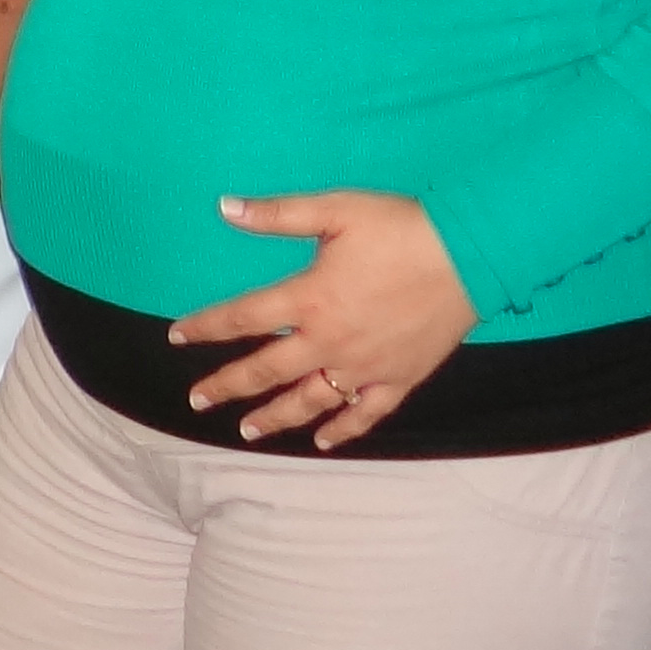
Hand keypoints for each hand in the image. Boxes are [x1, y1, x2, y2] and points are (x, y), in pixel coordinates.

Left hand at [169, 189, 478, 447]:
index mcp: (309, 299)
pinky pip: (366, 414)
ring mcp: (365, 366)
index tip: (177, 336)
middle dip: (227, 386)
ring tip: (246, 431)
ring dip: (275, 417)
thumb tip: (224, 207)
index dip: (206, 327)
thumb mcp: (335, 209)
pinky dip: (343, 430)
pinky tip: (324, 442)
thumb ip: (277, 213)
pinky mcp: (400, 378)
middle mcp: (330, 341)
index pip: (242, 318)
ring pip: (310, 401)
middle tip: (197, 400)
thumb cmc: (401, 227)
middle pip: (266, 371)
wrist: (474, 253)